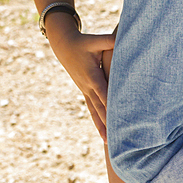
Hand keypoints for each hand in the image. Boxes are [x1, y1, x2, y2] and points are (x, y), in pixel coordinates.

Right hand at [45, 16, 115, 139]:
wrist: (64, 46)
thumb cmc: (82, 42)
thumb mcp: (94, 40)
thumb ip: (108, 41)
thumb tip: (119, 39)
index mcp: (92, 75)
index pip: (104, 93)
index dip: (111, 105)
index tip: (119, 119)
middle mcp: (88, 86)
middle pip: (100, 107)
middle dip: (108, 123)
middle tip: (117, 139)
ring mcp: (85, 90)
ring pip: (95, 111)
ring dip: (102, 126)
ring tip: (110, 143)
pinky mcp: (85, 91)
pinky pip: (92, 109)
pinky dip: (97, 121)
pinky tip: (103, 133)